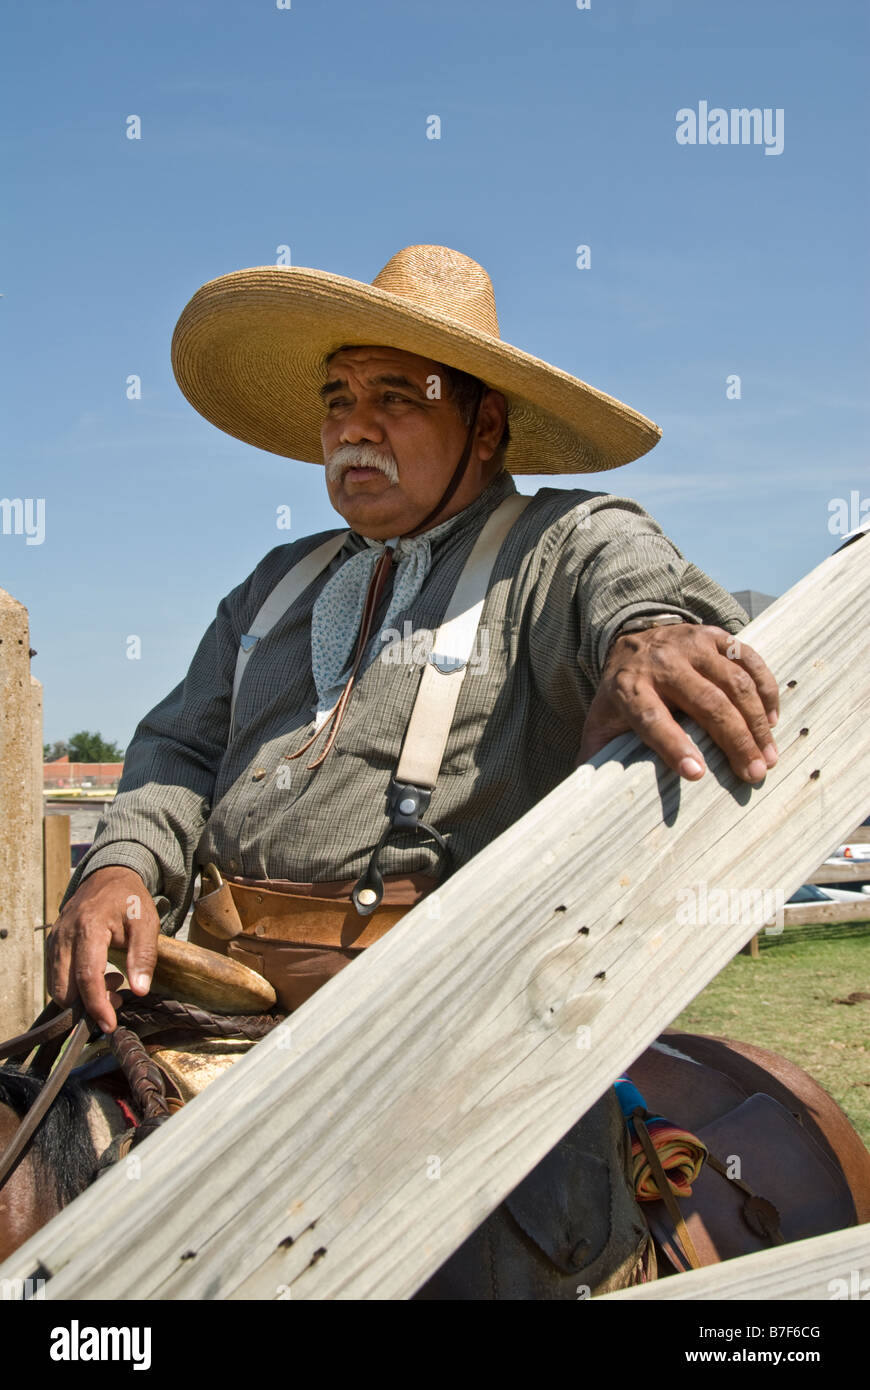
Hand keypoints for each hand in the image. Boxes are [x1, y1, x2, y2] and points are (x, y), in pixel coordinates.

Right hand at [46, 866, 159, 1032]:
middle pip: (64, 988)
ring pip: (56, 985)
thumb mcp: (147, 923)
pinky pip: (56, 976)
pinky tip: (99, 974)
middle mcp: (65, 935)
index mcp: (89, 928)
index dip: (97, 1005)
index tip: (109, 1024)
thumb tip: (140, 990)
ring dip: (81, 996)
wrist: (109, 877)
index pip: (87, 977)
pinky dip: (74, 985)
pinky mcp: (52, 944)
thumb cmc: (130, 900)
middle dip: (88, 1005)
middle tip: (117, 997)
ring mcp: (55, 940)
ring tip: (112, 982)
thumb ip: (144, 956)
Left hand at [577, 624, 779, 782]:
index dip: (673, 746)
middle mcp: (661, 663)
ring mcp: (691, 645)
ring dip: (757, 722)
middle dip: (734, 741)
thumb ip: (596, 755)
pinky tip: (773, 720)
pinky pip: (750, 660)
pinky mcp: (715, 635)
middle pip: (705, 703)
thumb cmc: (622, 693)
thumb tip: (589, 796)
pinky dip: (766, 690)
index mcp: (629, 688)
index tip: (696, 774)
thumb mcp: (601, 721)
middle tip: (754, 774)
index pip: (652, 718)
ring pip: (734, 683)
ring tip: (768, 756)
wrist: (631, 638)